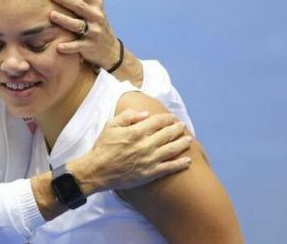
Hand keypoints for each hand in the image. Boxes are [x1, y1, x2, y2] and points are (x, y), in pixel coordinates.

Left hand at [49, 0, 121, 69]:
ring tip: (51, 15)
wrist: (109, 49)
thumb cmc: (98, 22)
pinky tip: (58, 47)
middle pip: (80, 5)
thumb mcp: (99, 5)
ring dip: (65, 20)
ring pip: (78, 25)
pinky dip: (69, 47)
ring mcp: (93, 32)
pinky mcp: (89, 46)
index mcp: (96, 4)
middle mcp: (96, 16)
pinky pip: (78, 46)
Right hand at [71, 109, 191, 193]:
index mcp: (136, 132)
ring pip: (171, 150)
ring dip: (182, 144)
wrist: (97, 171)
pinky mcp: (150, 173)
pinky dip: (180, 164)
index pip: (157, 122)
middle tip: (182, 126)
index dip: (167, 118)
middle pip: (167, 134)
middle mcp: (146, 145)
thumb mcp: (110, 125)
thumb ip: (128, 116)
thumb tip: (145, 114)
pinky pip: (169, 168)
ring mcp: (150, 160)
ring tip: (189, 139)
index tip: (171, 117)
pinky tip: (188, 161)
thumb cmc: (103, 147)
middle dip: (177, 128)